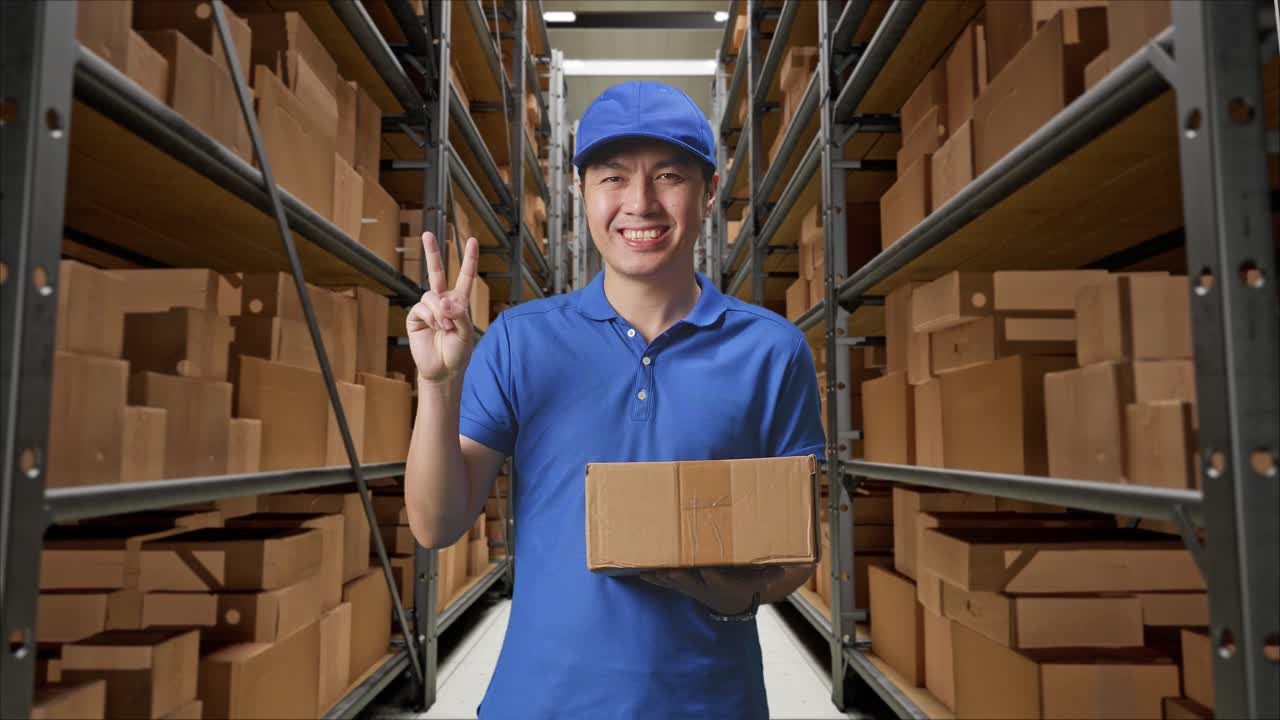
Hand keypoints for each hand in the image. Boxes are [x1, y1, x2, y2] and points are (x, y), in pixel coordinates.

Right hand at [406, 232, 479, 382]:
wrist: (442, 370)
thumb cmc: (458, 353)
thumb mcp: (466, 333)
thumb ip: (459, 314)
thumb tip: (444, 300)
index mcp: (459, 302)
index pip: (465, 276)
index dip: (469, 259)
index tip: (472, 240)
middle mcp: (443, 301)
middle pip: (436, 272)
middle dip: (431, 252)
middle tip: (427, 234)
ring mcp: (428, 308)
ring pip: (431, 295)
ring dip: (440, 311)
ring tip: (445, 327)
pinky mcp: (416, 316)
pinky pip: (422, 307)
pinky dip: (431, 316)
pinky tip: (436, 327)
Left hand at [641, 566, 784, 614]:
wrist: (730, 601)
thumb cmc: (746, 583)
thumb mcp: (762, 578)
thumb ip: (773, 571)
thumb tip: (797, 563)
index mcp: (722, 584)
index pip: (717, 579)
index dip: (712, 574)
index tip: (708, 568)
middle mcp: (702, 587)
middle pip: (688, 580)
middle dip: (677, 573)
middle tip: (667, 567)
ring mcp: (688, 587)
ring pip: (671, 581)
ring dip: (658, 575)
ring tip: (642, 566)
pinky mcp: (678, 584)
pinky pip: (661, 581)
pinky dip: (650, 575)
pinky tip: (635, 568)